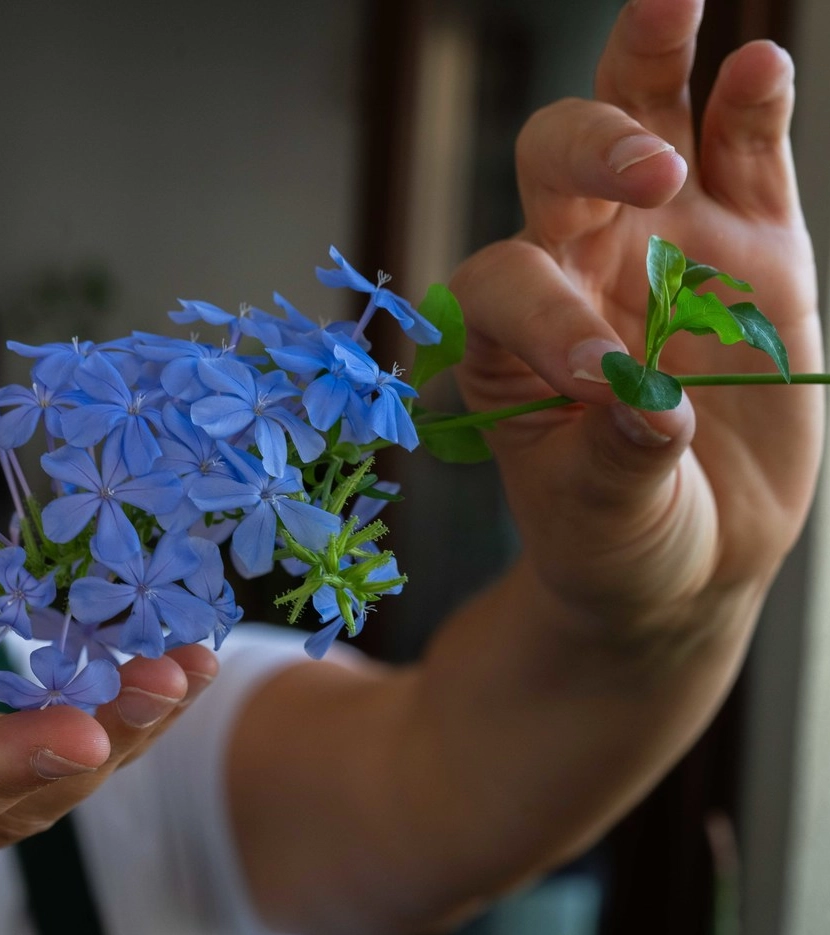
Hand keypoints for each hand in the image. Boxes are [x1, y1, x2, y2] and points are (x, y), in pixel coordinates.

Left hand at [450, 0, 821, 633]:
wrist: (688, 548)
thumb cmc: (616, 535)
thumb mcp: (605, 520)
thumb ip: (615, 464)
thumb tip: (648, 406)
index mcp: (508, 334)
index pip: (507, 283)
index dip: (546, 314)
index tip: (604, 374)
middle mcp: (574, 265)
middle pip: (554, 165)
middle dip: (591, 147)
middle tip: (647, 172)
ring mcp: (664, 243)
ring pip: (642, 123)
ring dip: (649, 64)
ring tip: (676, 1)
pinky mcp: (751, 245)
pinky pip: (745, 157)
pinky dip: (751, 108)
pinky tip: (759, 62)